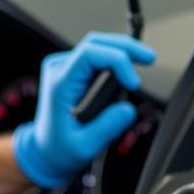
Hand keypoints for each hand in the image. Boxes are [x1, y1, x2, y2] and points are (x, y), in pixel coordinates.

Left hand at [13, 31, 154, 188]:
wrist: (44, 151)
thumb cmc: (60, 149)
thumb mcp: (83, 146)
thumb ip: (106, 128)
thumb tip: (127, 108)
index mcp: (59, 85)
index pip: (89, 55)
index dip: (116, 61)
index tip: (133, 83)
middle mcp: (59, 70)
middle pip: (95, 43)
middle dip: (125, 47)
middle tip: (149, 58)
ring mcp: (64, 69)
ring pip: (97, 45)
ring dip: (122, 50)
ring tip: (145, 59)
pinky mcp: (72, 72)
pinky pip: (96, 56)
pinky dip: (115, 59)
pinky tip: (130, 67)